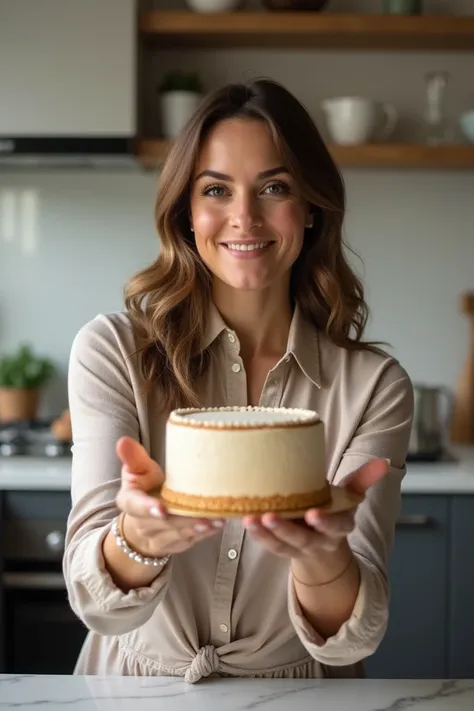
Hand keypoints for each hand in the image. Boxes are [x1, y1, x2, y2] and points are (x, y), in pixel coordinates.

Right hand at [115, 436, 223, 557]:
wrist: (144, 520)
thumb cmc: (144, 488)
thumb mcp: (137, 470)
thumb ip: (134, 457)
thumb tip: (124, 441)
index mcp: (129, 501)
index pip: (136, 506)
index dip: (148, 508)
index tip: (162, 509)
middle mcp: (141, 523)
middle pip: (163, 523)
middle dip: (184, 520)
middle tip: (204, 513)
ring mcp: (156, 538)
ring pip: (178, 534)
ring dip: (198, 528)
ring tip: (217, 519)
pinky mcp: (173, 546)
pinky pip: (189, 541)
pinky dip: (204, 534)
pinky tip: (217, 525)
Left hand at [242, 458, 388, 558]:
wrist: (321, 544)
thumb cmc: (333, 510)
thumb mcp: (349, 497)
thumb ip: (362, 480)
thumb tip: (382, 463)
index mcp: (340, 527)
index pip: (336, 527)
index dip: (326, 522)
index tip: (313, 513)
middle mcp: (320, 541)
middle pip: (303, 539)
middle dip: (287, 529)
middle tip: (270, 516)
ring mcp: (299, 547)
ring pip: (282, 544)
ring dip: (265, 533)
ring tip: (250, 518)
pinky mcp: (281, 548)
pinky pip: (269, 545)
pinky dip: (257, 535)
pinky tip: (245, 520)